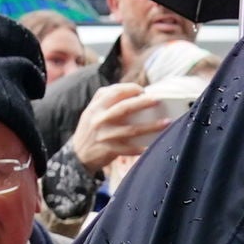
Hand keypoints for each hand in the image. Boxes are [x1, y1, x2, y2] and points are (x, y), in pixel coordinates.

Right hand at [68, 83, 185, 175]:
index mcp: (96, 107)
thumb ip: (105, 99)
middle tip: (157, 100)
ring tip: (166, 123)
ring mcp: (105, 136)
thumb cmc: (90, 129)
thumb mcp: (91, 111)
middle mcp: (99, 119)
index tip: (143, 91)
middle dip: (143, 103)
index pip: (115, 92)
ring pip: (131, 130)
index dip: (131, 89)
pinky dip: (141, 147)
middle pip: (124, 108)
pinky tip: (152, 145)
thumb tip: (131, 91)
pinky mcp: (109, 150)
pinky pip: (129, 149)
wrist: (77, 155)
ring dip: (150, 126)